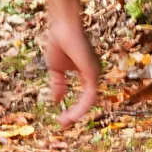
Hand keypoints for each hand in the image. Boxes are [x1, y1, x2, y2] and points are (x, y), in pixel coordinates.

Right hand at [43, 10, 100, 125]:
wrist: (62, 27)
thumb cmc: (59, 42)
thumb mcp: (56, 69)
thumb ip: (58, 85)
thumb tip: (57, 100)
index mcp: (86, 73)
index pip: (83, 96)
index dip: (74, 109)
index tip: (62, 119)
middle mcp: (93, 75)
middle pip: (87, 102)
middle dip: (75, 115)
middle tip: (63, 124)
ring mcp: (95, 74)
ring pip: (88, 102)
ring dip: (76, 114)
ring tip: (64, 121)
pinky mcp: (93, 73)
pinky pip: (89, 96)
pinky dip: (80, 107)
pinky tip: (71, 114)